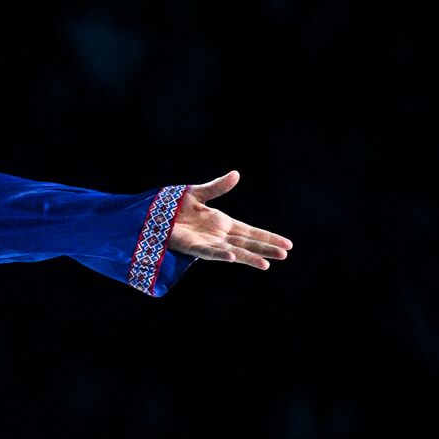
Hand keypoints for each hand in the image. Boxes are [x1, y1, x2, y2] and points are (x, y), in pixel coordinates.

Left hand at [168, 171, 292, 269]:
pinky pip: (207, 252)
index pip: (251, 232)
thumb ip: (217, 187)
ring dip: (247, 257)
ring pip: (232, 251)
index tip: (287, 244)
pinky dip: (219, 254)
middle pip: (246, 243)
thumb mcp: (197, 193)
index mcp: (222, 223)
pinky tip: (231, 256)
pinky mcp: (190, 246)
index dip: (268, 237)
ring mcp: (206, 242)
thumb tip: (236, 174)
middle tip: (285, 255)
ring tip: (266, 264)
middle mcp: (218, 235)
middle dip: (265, 249)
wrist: (150, 214)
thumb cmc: (172, 206)